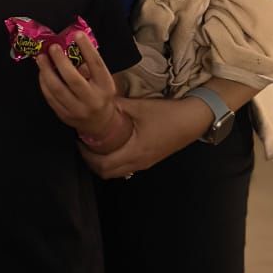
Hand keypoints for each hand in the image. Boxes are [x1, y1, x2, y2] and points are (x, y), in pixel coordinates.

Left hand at [33, 35, 118, 137]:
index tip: (77, 34)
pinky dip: (44, 83)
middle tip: (52, 47)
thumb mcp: (102, 80)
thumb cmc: (100, 94)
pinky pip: (50, 98)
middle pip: (74, 79)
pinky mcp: (64, 115)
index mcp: (105, 87)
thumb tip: (71, 44)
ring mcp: (77, 109)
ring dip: (46, 72)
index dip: (87, 48)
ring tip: (41, 58)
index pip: (96, 65)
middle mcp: (92, 99)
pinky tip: (42, 73)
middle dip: (61, 61)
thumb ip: (90, 65)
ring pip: (58, 90)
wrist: (100, 123)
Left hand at [78, 96, 211, 180]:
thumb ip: (116, 105)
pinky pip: (126, 166)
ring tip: (95, 144)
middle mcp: (139, 162)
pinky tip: (113, 144)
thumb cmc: (168, 114)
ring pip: (116, 171)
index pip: (103, 165)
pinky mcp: (149, 159)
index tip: (79, 140)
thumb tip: (95, 99)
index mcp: (134, 152)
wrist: (193, 119)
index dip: (86, 156)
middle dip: (91, 161)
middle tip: (84, 143)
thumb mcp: (138, 106)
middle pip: (107, 173)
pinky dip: (115, 159)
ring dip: (103, 161)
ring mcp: (145, 163)